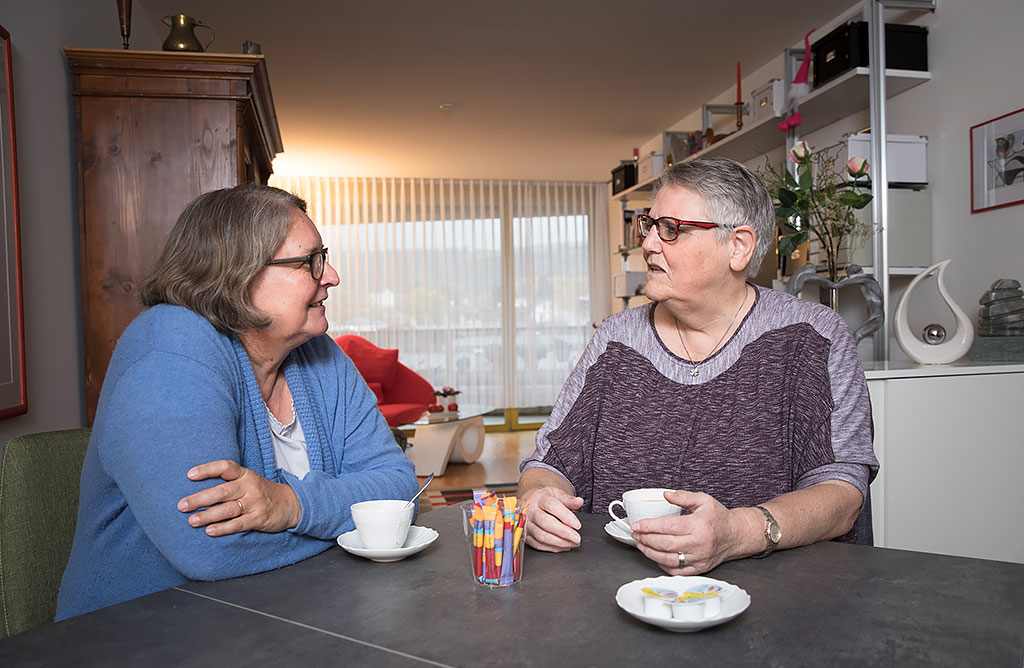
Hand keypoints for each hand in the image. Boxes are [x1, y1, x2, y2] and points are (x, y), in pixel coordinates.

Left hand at [177, 460, 301, 536]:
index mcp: (245, 475)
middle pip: (222, 491)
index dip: (207, 469)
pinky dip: (223, 528)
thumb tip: (197, 487)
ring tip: (191, 521)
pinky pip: (238, 524)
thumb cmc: (262, 492)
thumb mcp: (249, 480)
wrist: (291, 504)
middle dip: (200, 498)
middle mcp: (249, 487)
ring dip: (208, 515)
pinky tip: (210, 531)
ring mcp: (254, 503)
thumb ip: (228, 482)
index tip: (189, 475)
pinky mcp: (258, 518)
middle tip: (182, 506)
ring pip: (228, 509)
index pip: (225, 467)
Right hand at [522, 486, 584, 551]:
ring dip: (560, 542)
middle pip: (545, 522)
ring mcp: (527, 525)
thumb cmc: (546, 500)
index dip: (565, 516)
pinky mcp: (526, 536)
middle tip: (577, 538)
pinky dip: (553, 548)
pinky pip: (539, 545)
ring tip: (573, 543)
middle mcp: (531, 511)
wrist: (531, 504)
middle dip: (563, 532)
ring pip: (542, 536)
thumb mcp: (558, 495)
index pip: (551, 505)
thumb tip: (579, 501)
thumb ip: (569, 499)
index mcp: (539, 498)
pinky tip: (564, 546)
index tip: (577, 525)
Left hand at [630, 489, 748, 574]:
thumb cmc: (719, 518)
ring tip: (641, 545)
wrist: (736, 535)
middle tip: (636, 534)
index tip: (637, 525)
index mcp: (698, 525)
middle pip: (665, 544)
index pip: (668, 526)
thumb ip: (684, 496)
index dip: (649, 526)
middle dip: (646, 539)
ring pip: (669, 559)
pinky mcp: (699, 568)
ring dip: (650, 553)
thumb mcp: (704, 500)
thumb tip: (666, 494)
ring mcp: (699, 558)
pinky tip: (656, 557)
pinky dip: (663, 565)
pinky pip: (677, 571)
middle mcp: (699, 543)